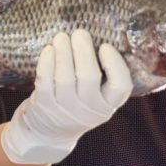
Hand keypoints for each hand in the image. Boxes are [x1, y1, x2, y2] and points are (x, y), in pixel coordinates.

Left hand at [1, 30, 132, 163]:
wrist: (50, 133)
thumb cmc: (78, 104)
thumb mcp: (97, 98)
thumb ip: (103, 77)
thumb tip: (101, 36)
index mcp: (108, 105)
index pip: (121, 86)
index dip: (115, 64)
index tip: (105, 46)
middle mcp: (89, 109)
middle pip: (89, 76)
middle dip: (83, 51)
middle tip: (80, 32)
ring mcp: (66, 108)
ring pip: (65, 77)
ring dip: (63, 52)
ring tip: (62, 37)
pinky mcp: (45, 105)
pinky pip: (45, 80)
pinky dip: (46, 62)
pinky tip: (49, 50)